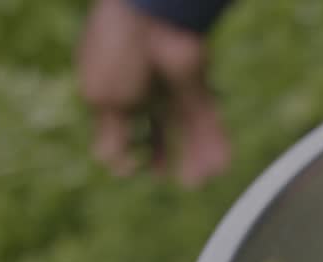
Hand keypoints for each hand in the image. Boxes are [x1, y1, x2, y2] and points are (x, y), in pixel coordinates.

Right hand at [76, 0, 230, 186]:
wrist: (149, 18)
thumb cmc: (116, 53)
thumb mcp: (102, 97)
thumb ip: (110, 134)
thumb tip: (112, 165)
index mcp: (113, 90)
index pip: (121, 126)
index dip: (125, 149)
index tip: (129, 166)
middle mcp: (145, 91)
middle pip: (156, 130)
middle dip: (160, 155)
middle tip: (164, 176)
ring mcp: (172, 89)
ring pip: (185, 129)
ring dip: (192, 157)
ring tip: (197, 182)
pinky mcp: (198, 88)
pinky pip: (207, 120)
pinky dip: (214, 144)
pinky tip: (220, 168)